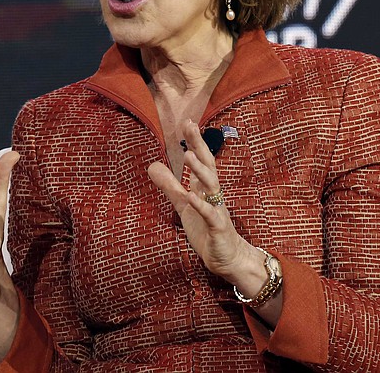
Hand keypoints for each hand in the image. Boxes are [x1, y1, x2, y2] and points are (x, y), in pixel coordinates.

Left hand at [147, 119, 254, 281]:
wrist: (227, 258)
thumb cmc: (206, 229)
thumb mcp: (184, 205)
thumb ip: (170, 186)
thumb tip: (152, 165)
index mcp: (205, 187)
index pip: (201, 159)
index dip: (195, 141)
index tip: (187, 122)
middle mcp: (214, 194)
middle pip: (208, 166)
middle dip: (199, 146)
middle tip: (191, 127)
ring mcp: (217, 209)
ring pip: (211, 186)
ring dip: (200, 171)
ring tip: (188, 155)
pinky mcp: (218, 227)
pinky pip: (210, 214)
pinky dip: (201, 204)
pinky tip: (191, 196)